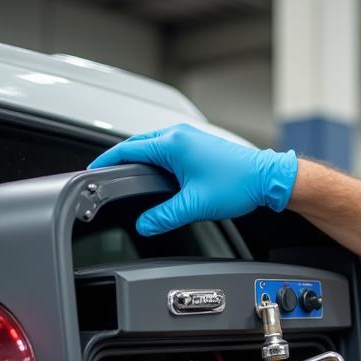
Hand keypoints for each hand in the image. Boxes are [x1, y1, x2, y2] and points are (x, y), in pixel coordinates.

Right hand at [87, 123, 297, 235]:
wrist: (267, 178)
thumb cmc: (238, 184)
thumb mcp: (195, 205)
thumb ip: (164, 216)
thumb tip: (144, 225)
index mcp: (172, 144)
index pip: (126, 149)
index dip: (107, 161)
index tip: (93, 171)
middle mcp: (178, 135)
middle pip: (137, 145)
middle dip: (120, 160)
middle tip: (105, 176)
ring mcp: (189, 137)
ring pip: (152, 146)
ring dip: (139, 160)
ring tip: (127, 178)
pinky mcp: (197, 145)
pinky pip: (167, 149)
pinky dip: (156, 160)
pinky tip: (156, 176)